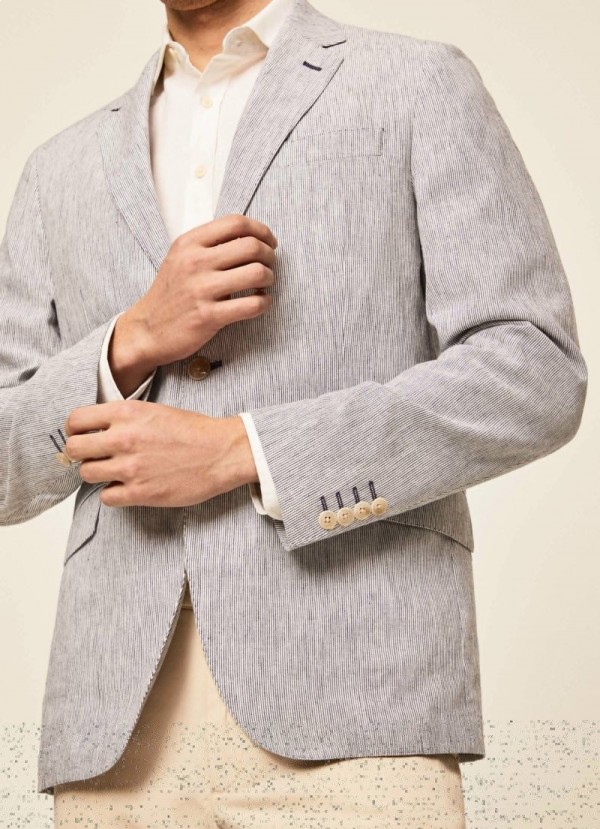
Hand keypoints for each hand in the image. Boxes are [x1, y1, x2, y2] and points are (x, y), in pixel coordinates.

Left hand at [64, 400, 258, 507]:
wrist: (222, 453)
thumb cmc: (194, 432)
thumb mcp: (154, 410)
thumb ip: (123, 417)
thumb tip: (97, 429)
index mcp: (127, 412)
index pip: (76, 420)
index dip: (75, 430)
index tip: (82, 435)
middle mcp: (125, 438)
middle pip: (74, 449)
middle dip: (80, 453)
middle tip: (94, 456)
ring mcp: (131, 467)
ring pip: (86, 474)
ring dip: (96, 474)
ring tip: (113, 471)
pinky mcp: (141, 492)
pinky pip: (106, 497)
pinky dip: (113, 494)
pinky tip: (127, 487)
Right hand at [109, 214, 276, 394]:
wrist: (147, 330)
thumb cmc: (171, 293)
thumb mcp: (180, 258)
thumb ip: (209, 244)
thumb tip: (250, 237)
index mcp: (189, 243)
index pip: (236, 223)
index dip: (261, 230)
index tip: (269, 242)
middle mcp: (195, 262)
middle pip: (251, 246)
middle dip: (270, 256)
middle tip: (269, 266)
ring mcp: (202, 289)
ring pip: (257, 273)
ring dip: (269, 278)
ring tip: (264, 285)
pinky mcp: (209, 316)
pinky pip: (253, 305)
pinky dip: (264, 302)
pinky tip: (260, 302)